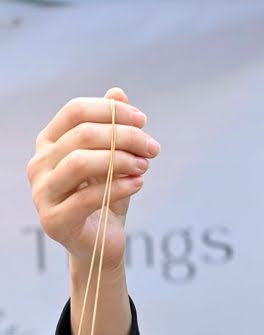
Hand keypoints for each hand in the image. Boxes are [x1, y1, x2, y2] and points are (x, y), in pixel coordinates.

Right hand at [26, 87, 160, 271]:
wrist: (102, 242)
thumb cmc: (107, 196)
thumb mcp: (115, 158)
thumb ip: (114, 128)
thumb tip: (118, 92)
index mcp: (50, 142)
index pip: (76, 111)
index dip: (112, 111)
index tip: (143, 121)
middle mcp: (39, 164)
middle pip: (83, 135)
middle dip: (126, 137)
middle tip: (153, 148)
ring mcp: (42, 192)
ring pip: (81, 162)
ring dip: (121, 160)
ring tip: (145, 166)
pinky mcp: (54, 220)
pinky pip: (89, 197)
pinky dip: (120, 186)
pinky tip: (139, 183)